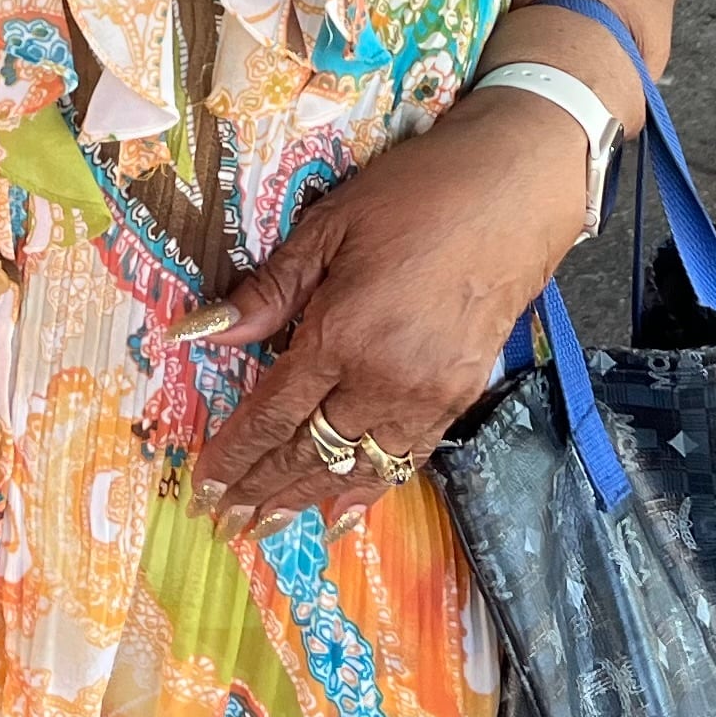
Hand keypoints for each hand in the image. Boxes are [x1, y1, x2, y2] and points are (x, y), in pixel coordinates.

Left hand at [183, 93, 593, 535]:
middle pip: (309, 450)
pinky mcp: (460, 396)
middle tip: (222, 521)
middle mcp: (382, 379)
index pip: (273, 413)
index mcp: (341, 334)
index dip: (236, 453)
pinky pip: (406, 458)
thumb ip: (268, 291)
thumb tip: (199, 332)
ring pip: (355, 466)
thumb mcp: (328, 227)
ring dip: (307, 498)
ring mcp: (427, 395)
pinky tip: (342, 512)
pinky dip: (369, 489)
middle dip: (262, 489)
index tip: (204, 484)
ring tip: (267, 527)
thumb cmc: (415, 194)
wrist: (516, 189)